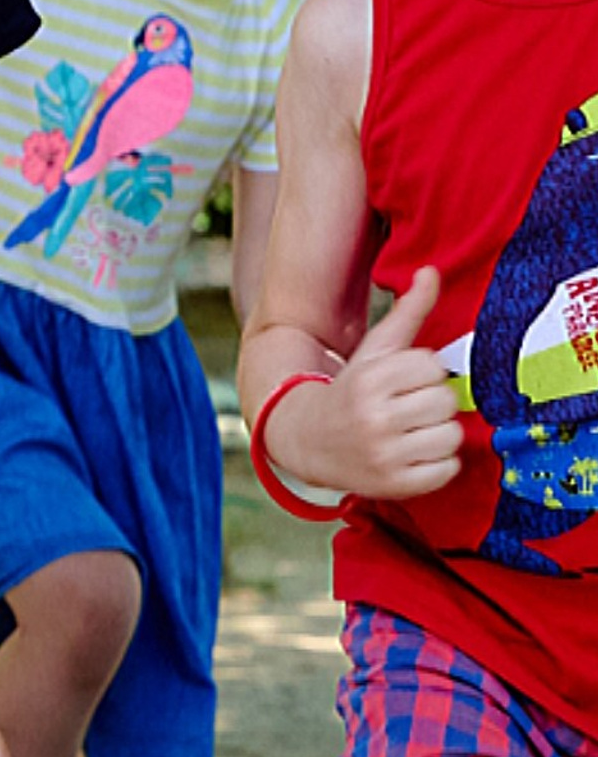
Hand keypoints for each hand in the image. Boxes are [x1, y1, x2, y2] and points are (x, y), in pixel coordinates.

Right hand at [278, 266, 462, 498]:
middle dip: (431, 402)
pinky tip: (411, 454)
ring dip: (437, 434)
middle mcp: (373, 418)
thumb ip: (407, 312)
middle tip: (406, 408)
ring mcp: (384, 454)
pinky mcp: (396, 485)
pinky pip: (447, 469)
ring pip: (451, 436)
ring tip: (410, 432)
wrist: (306, 439)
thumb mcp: (373, 350)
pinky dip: (437, 464)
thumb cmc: (351, 389)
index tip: (402, 382)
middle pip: (445, 402)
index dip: (423, 373)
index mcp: (368, 380)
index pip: (434, 368)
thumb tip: (431, 271)